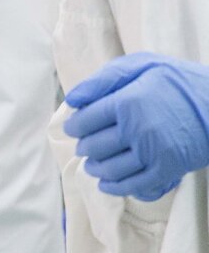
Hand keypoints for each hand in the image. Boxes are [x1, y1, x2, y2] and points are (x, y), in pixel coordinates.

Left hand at [65, 53, 208, 200]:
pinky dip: (114, 187)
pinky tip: (107, 182)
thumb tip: (72, 100)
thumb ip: (104, 79)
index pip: (86, 121)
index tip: (74, 128)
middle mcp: (137, 129)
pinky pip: (131, 186)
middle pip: (94, 147)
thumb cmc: (179, 81)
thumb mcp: (143, 65)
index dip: (75, 126)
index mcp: (128, 100)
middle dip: (85, 147)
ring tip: (94, 163)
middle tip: (85, 145)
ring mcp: (152, 152)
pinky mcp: (166, 170)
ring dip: (95, 168)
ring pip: (109, 169)